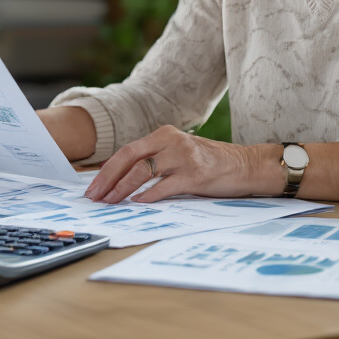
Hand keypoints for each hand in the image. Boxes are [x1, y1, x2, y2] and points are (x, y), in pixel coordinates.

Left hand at [83, 126, 279, 203]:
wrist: (245, 165)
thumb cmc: (208, 163)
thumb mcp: (178, 153)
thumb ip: (154, 160)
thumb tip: (120, 181)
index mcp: (163, 134)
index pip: (127, 151)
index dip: (107, 170)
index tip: (93, 187)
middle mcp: (171, 141)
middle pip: (129, 157)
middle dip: (108, 178)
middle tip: (95, 196)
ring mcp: (183, 157)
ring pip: (143, 171)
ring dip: (122, 189)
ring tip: (111, 202)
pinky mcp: (195, 175)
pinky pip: (165, 186)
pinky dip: (148, 196)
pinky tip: (137, 204)